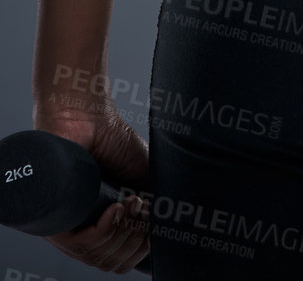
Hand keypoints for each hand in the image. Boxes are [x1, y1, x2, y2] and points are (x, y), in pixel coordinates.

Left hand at [30, 98, 150, 272]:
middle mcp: (85, 229)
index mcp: (105, 222)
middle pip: (113, 261)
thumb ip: (156, 203)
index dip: (141, 246)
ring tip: (131, 200)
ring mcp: (70, 226)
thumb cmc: (114, 139)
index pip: (122, 258)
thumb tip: (171, 228)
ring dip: (124, 231)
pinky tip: (116, 207)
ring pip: (98, 256)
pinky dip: (106, 230)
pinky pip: (82, 245)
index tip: (152, 223)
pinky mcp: (55, 220)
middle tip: (141, 205)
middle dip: (136, 237)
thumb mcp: (146, 174)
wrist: (88, 116)